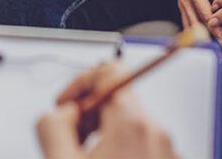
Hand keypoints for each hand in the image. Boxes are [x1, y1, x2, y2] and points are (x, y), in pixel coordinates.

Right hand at [37, 63, 176, 158]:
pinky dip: (120, 150)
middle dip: (89, 113)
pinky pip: (143, 144)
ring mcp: (168, 153)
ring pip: (130, 123)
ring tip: (85, 158)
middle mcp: (158, 134)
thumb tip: (61, 113)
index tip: (65, 104)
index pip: (109, 71)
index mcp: (134, 125)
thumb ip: (53, 125)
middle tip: (70, 140)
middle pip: (119, 98)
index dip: (79, 83)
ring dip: (103, 134)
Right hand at [177, 0, 221, 45]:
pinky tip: (204, 39)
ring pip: (189, 22)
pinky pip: (187, 20)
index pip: (203, 10)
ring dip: (201, 35)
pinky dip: (195, 30)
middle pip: (195, 20)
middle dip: (209, 34)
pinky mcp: (183, 2)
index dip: (213, 24)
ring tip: (216, 46)